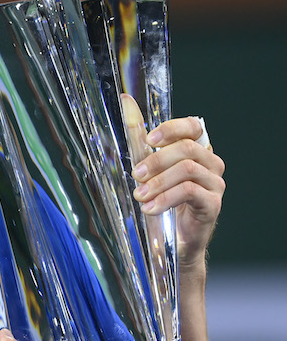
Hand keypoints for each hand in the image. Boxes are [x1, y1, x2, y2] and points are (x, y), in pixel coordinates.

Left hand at [130, 107, 224, 267]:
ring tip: (140, 195)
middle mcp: (210, 163)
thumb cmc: (162, 199)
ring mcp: (215, 183)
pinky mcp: (213, 204)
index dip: (172, 129)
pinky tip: (149, 208)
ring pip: (187, 170)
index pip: (193, 126)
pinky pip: (190, 192)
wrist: (175, 240)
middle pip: (187, 149)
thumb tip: (126, 101)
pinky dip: (165, 199)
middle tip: (136, 175)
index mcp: (196, 149)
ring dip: (158, 182)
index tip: (149, 141)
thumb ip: (139, 136)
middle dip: (156, 160)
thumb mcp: (148, 167)